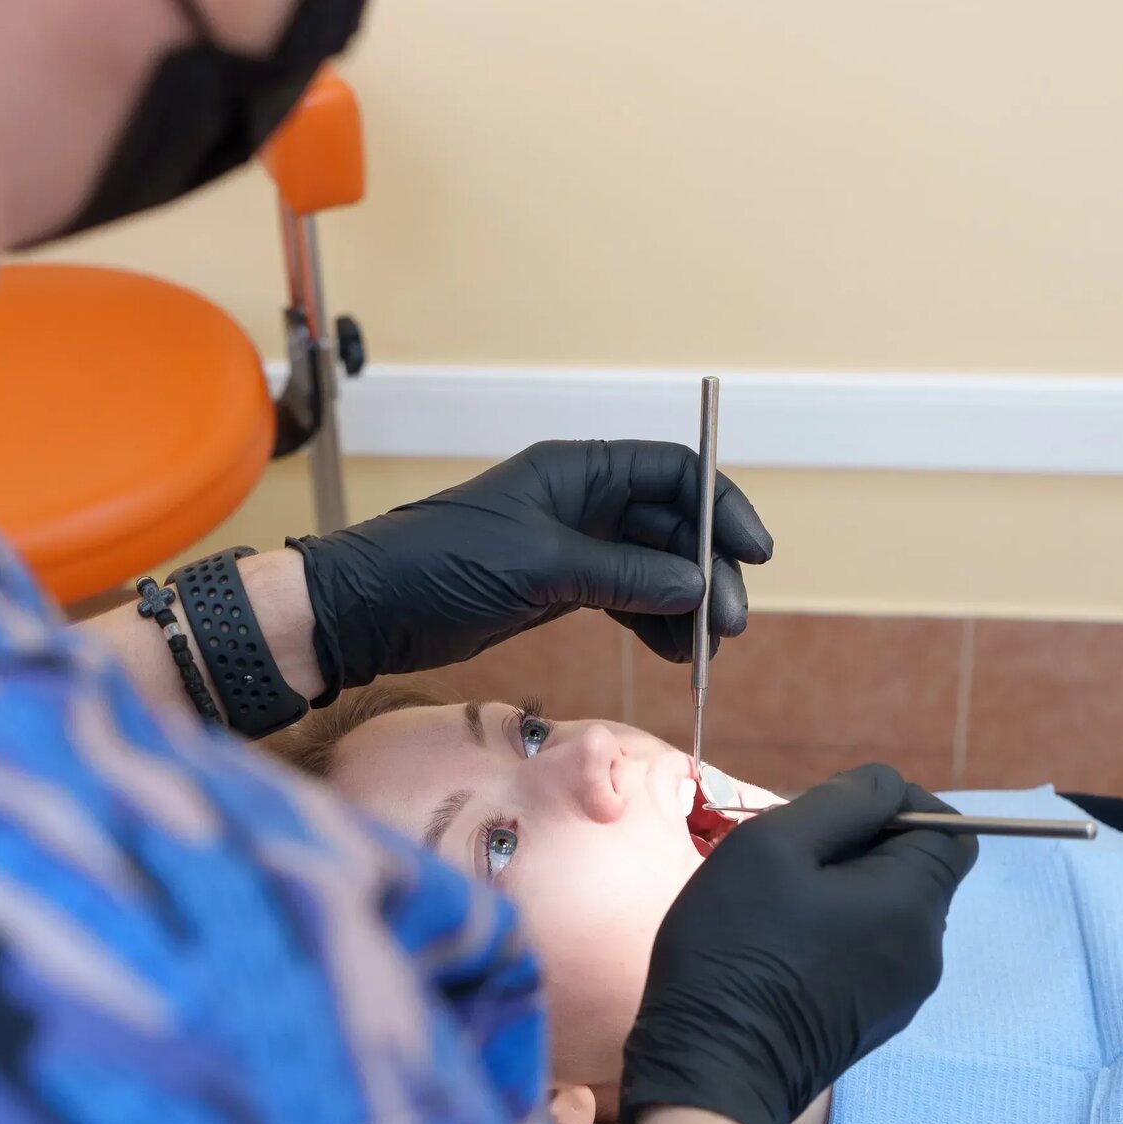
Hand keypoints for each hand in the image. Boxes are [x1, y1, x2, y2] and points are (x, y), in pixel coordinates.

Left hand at [287, 440, 771, 693]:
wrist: (368, 612)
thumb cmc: (440, 566)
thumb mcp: (539, 566)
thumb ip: (623, 575)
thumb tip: (696, 584)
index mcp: (576, 470)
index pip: (672, 472)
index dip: (720, 505)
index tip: (753, 553)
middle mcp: (580, 501)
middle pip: (670, 526)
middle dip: (705, 571)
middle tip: (727, 625)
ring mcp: (571, 546)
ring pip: (651, 568)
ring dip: (684, 606)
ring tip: (704, 653)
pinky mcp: (558, 588)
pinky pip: (624, 599)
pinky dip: (652, 623)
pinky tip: (675, 652)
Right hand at [616, 765, 977, 1123]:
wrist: (712, 1062)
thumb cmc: (736, 941)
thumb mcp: (774, 844)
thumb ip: (841, 802)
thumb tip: (887, 784)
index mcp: (912, 904)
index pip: (949, 829)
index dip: (898, 803)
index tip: (831, 809)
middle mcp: (925, 951)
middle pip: (916, 867)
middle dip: (861, 842)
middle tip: (788, 850)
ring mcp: (902, 992)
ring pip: (888, 906)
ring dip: (843, 884)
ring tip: (776, 894)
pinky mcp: (872, 1018)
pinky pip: (871, 945)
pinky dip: (837, 924)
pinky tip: (780, 936)